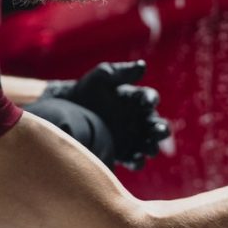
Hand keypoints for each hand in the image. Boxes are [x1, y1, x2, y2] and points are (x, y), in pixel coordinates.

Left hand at [43, 61, 169, 168]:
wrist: (66, 113)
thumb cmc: (86, 91)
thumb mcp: (101, 78)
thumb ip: (121, 73)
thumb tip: (143, 65)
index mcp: (137, 99)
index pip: (149, 98)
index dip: (150, 99)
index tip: (147, 102)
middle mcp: (139, 119)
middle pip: (158, 125)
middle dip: (161, 129)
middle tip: (158, 130)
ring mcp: (133, 138)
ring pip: (151, 144)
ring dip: (153, 147)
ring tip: (149, 148)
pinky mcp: (123, 153)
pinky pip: (135, 160)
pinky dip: (138, 161)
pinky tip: (135, 159)